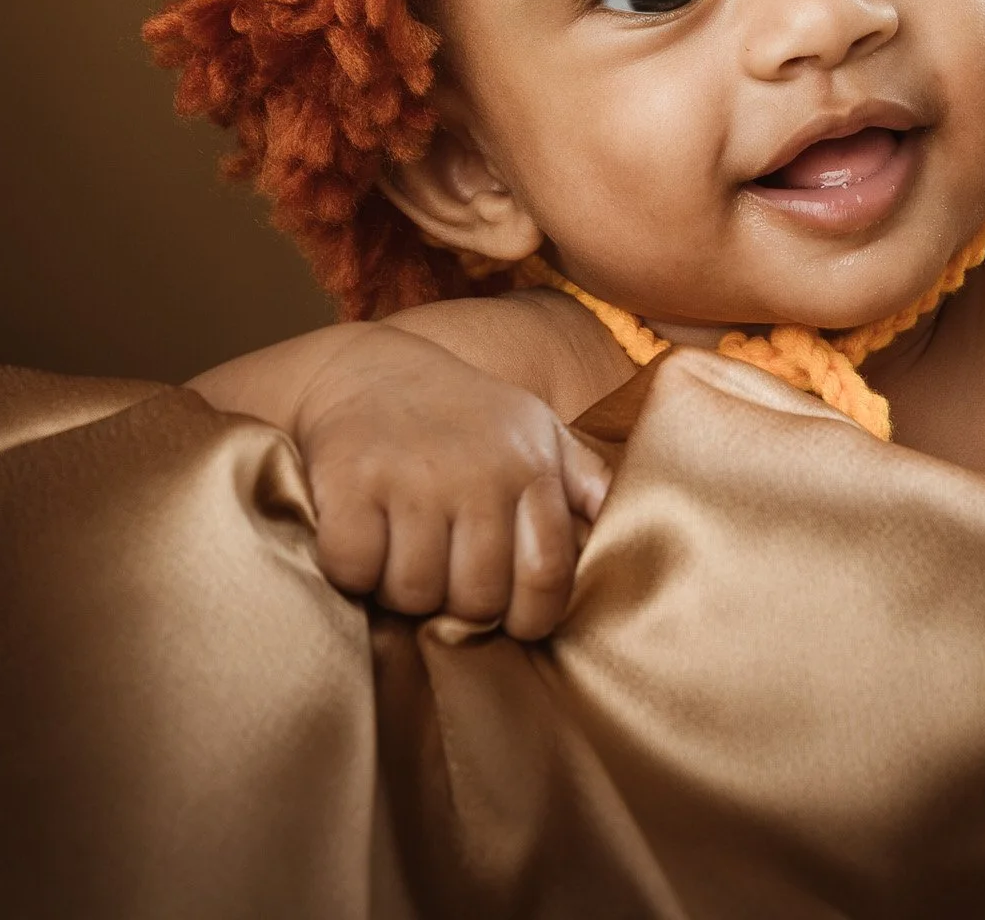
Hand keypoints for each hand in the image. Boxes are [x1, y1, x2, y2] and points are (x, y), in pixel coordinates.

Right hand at [288, 324, 611, 636]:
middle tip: (443, 569)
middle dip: (458, 603)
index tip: (509, 614)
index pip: (548, 574)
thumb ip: (584, 480)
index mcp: (529, 466)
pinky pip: (354, 570)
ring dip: (401, 587)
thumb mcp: (534, 429)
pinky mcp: (349, 481)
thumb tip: (636, 520)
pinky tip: (361, 538)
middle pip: (477, 599)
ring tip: (402, 549)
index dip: (530, 615)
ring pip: (414, 593)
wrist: (367, 369)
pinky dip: (351, 569)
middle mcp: (477, 470)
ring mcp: (412, 475)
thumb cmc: (462, 415)